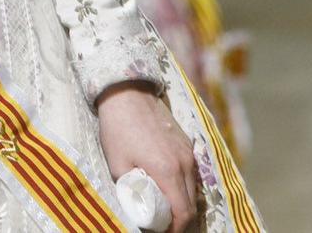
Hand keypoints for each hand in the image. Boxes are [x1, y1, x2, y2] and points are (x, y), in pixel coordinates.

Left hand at [97, 82, 199, 232]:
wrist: (128, 93)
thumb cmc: (118, 129)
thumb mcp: (118, 165)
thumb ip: (130, 189)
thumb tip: (136, 208)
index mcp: (168, 171)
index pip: (183, 212)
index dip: (175, 229)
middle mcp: (184, 163)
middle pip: (191, 204)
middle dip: (180, 220)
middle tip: (163, 225)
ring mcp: (189, 152)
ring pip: (194, 189)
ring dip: (183, 203)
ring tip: (165, 208)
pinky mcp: (188, 144)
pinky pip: (192, 174)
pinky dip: (184, 187)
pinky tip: (169, 187)